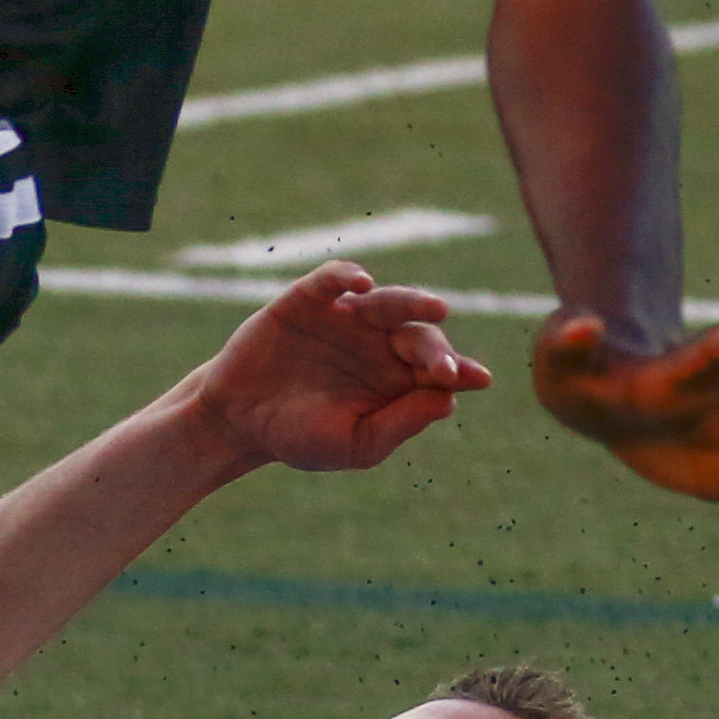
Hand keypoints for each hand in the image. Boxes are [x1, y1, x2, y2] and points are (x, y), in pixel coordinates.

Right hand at [179, 264, 490, 474]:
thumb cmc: (300, 437)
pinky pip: (332, 279)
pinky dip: (347, 275)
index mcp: (396, 379)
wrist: (238, 421)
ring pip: (389, 302)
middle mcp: (378, 344)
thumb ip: (399, 423)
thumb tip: (448, 400)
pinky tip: (361, 282)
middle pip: (420, 335)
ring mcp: (345, 319)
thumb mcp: (355, 444)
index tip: (479, 379)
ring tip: (437, 307)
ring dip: (414, 303)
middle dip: (436, 350)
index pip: (439, 370)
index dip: (461, 371)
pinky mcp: (308, 300)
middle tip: (443, 369)